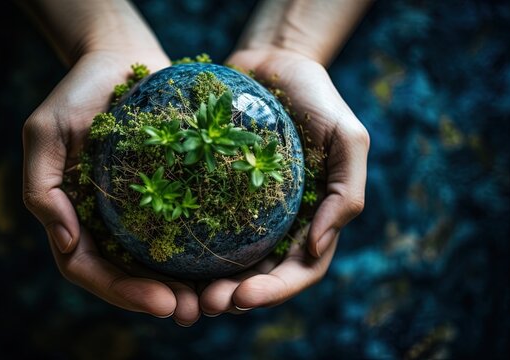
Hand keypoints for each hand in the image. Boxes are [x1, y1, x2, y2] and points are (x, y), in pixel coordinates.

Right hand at [22, 50, 200, 325]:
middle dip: (158, 300)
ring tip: (219, 299)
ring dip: (185, 286)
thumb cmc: (78, 92)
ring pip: (158, 261)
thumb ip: (43, 187)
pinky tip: (231, 260)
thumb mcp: (46, 132)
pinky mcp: (169, 191)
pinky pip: (184, 226)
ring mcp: (137, 209)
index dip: (121, 292)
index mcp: (72, 214)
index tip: (162, 301)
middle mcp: (105, 220)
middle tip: (195, 310)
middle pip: (127, 276)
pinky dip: (201, 250)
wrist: (120, 58)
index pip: (87, 268)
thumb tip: (64, 241)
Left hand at [199, 49, 368, 314]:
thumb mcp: (348, 140)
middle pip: (259, 275)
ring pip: (227, 260)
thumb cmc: (317, 99)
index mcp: (312, 219)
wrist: (272, 62)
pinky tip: (162, 257)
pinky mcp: (213, 191)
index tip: (243, 296)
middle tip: (206, 304)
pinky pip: (199, 224)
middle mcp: (278, 223)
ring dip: (206, 284)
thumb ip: (346, 194)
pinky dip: (186, 248)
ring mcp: (244, 210)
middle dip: (236, 297)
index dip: (275, 291)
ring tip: (184, 295)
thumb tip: (317, 248)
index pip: (299, 270)